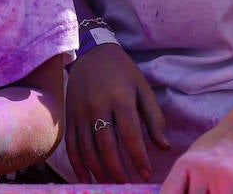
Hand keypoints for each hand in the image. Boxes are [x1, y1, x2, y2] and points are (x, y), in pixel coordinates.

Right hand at [65, 42, 169, 181]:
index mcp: (120, 97)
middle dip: (118, 170)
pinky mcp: (69, 116)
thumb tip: (164, 147)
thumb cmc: (122, 72)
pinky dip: (77, 164)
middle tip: (127, 185)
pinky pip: (71, 145)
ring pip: (86, 149)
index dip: (138, 157)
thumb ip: (154, 118)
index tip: (146, 174)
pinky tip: (87, 177)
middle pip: (106, 146)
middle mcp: (97, 105)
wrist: (91, 52)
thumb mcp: (143, 88)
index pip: (130, 134)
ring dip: (99, 171)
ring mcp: (80, 111)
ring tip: (111, 184)